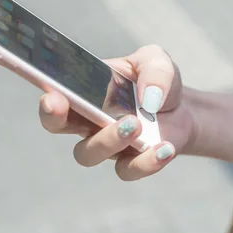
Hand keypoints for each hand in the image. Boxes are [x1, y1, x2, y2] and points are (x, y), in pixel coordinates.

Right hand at [39, 45, 195, 180]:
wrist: (184, 109)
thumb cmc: (158, 82)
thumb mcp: (157, 62)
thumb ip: (154, 70)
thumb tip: (148, 96)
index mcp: (85, 90)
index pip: (55, 93)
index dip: (48, 97)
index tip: (53, 96)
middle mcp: (88, 119)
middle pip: (58, 126)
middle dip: (58, 119)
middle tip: (83, 108)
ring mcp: (108, 144)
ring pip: (89, 153)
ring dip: (109, 140)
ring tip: (135, 124)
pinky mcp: (132, 162)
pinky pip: (129, 170)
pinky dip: (147, 162)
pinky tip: (165, 148)